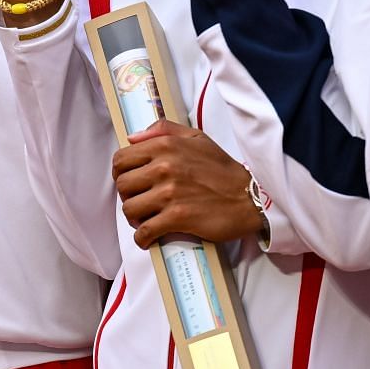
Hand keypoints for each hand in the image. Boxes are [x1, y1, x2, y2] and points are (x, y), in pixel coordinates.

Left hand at [112, 122, 263, 246]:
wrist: (249, 197)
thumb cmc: (223, 169)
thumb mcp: (197, 138)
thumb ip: (164, 130)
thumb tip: (133, 137)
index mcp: (166, 145)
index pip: (121, 159)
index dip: (120, 173)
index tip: (131, 183)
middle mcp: (164, 167)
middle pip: (122, 185)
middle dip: (128, 196)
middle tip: (141, 202)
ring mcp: (170, 193)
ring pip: (129, 209)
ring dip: (135, 218)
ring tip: (147, 219)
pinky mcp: (177, 217)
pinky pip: (144, 231)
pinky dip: (142, 238)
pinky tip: (149, 237)